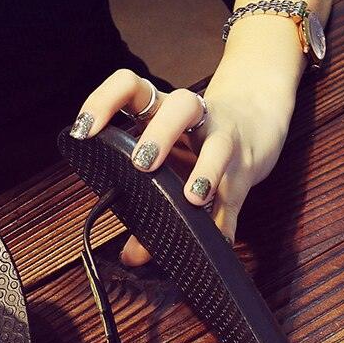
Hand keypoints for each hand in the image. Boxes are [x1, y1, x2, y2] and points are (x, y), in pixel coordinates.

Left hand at [69, 65, 294, 264]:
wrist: (259, 118)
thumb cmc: (200, 141)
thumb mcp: (170, 162)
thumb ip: (146, 207)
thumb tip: (131, 256)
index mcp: (162, 110)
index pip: (130, 86)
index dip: (105, 101)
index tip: (84, 130)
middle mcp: (195, 117)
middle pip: (180, 105)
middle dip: (160, 134)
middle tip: (141, 163)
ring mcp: (224, 137)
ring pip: (217, 143)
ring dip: (205, 170)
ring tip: (193, 197)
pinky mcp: (247, 167)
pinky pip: (236, 192)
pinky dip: (226, 218)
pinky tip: (216, 238)